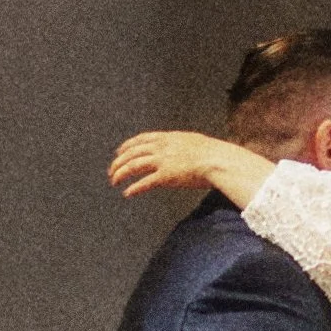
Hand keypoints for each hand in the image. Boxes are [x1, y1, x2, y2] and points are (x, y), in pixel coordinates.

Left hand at [109, 131, 272, 206]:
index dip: (127, 145)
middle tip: (112, 171)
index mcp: (168, 137)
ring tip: (114, 182)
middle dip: (119, 162)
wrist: (218, 160)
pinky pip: (145, 183)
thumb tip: (181, 150)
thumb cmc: (212, 153)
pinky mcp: (166, 176)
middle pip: (132, 153)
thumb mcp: (193, 142)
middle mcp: (161, 147)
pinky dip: (134, 188)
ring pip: (133, 166)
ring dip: (121, 174)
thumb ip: (181, 145)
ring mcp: (163, 161)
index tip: (119, 151)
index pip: (141, 139)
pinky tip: (128, 193)